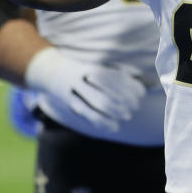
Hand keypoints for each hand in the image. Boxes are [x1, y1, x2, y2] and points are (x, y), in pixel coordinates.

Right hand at [24, 47, 145, 132]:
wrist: (51, 72)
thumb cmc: (84, 70)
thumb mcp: (100, 66)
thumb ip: (120, 71)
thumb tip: (141, 76)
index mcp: (93, 68)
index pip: (115, 78)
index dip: (130, 88)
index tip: (141, 94)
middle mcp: (83, 80)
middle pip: (105, 92)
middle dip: (123, 102)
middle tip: (134, 108)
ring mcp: (74, 93)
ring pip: (96, 105)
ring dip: (114, 113)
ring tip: (127, 117)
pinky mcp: (70, 104)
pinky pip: (87, 115)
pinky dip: (103, 123)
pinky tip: (114, 126)